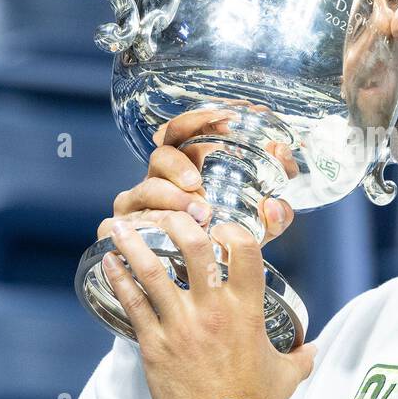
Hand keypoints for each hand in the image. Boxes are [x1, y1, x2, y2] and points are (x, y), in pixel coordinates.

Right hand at [99, 105, 298, 245]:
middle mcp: (162, 176)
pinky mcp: (121, 228)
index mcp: (190, 164)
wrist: (192, 283)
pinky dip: (145, 225)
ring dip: (173, 198)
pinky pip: (125, 221)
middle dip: (181, 161)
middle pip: (163, 149)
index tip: (232, 115)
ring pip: (148, 187)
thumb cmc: (223, 244)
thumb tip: (275, 205)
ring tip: (199, 214)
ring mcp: (140, 201)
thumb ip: (274, 216)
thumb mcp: (256, 228)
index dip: (204, 117)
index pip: (190, 128)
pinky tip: (162, 234)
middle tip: (199, 180)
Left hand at [102, 213, 315, 398]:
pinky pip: (132, 304)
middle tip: (167, 214)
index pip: (243, 249)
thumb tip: (311, 348)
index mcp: (247, 309)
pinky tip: (109, 263)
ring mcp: (180, 326)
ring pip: (152, 271)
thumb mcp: (287, 374)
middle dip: (178, 222)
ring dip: (134, 244)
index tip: (219, 226)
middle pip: (194, 247)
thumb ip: (300, 355)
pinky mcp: (154, 346)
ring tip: (120, 226)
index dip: (231, 228)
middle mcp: (213, 310)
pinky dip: (119, 279)